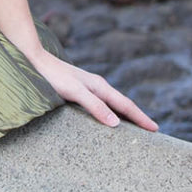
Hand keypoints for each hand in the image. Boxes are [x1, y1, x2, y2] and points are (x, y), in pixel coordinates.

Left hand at [28, 48, 157, 131]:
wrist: (35, 60)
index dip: (141, 118)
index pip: (126, 105)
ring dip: (125, 114)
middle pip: (122, 103)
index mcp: (100, 86)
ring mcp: (88, 86)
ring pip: (112, 102)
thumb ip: (94, 106)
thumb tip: (116, 123)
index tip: (155, 129)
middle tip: (151, 131)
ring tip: (134, 126)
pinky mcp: (79, 89)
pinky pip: (102, 102)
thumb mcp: (74, 92)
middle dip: (137, 117)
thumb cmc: (53, 76)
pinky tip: (107, 116)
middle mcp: (97, 85)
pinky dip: (111, 111)